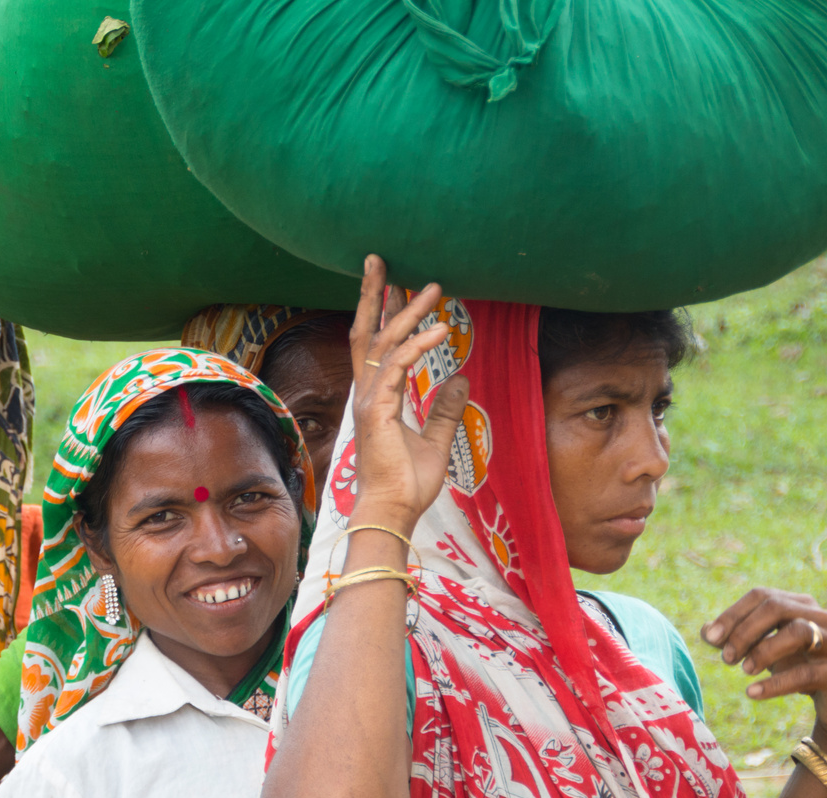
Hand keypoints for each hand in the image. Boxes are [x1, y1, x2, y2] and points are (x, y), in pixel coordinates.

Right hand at [347, 255, 469, 527]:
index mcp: (376, 396)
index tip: (392, 281)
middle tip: (381, 258)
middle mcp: (367, 392)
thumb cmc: (408, 483)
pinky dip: (418, 346)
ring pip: (382, 342)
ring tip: (432, 288)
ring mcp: (369, 399)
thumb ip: (444, 409)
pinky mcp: (378, 410)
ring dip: (406, 311)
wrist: (394, 510)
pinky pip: (398, 367)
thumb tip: (461, 379)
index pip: (374, 343)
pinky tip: (440, 332)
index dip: (381, 310)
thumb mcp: (435, 440)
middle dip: (373, 293)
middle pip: (365, 331)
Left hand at [701, 588, 826, 741]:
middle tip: (727, 658)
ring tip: (744, 671)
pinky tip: (752, 692)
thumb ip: (735, 640)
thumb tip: (706, 631)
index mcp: (799, 605)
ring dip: (763, 651)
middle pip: (776, 607)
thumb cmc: (799, 666)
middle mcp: (819, 617)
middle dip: (745, 631)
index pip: (761, 596)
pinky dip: (776, 683)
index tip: (711, 638)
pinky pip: (807, 674)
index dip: (733, 614)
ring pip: (798, 632)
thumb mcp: (764, 650)